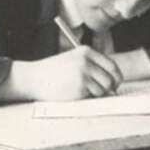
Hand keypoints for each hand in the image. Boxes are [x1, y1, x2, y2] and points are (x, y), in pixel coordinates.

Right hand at [1, 47, 122, 101]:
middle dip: (109, 88)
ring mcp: (83, 75)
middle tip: (105, 92)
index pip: (111, 65)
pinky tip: (73, 92)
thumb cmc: (54, 71)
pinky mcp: (79, 88)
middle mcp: (86, 62)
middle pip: (110, 79)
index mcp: (86, 52)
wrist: (33, 78)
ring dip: (96, 93)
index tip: (115, 83)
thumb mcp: (74, 60)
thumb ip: (92, 66)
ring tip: (81, 90)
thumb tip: (113, 82)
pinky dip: (86, 97)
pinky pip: (91, 97)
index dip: (116, 76)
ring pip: (102, 89)